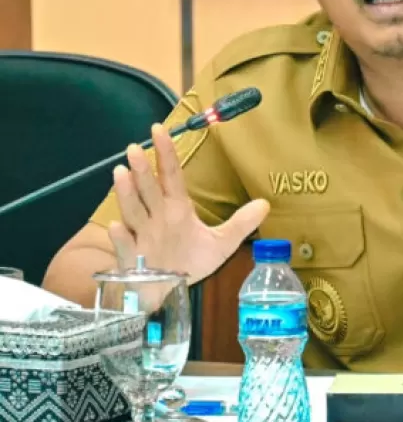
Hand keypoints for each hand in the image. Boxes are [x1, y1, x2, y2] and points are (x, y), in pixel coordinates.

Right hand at [107, 123, 269, 283]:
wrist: (168, 291)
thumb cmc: (189, 262)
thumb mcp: (221, 243)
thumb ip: (241, 223)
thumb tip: (266, 204)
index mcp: (176, 209)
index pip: (170, 176)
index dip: (165, 153)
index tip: (159, 130)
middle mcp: (157, 217)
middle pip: (148, 189)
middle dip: (142, 169)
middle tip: (135, 148)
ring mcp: (142, 236)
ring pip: (133, 210)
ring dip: (127, 193)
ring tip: (122, 172)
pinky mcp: (133, 259)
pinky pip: (125, 246)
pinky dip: (121, 236)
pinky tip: (117, 226)